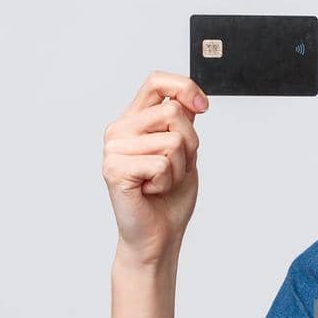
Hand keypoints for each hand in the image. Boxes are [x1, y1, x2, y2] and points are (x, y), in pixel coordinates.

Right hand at [101, 70, 206, 266]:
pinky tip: (151, 191)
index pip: (157, 82)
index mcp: (135, 120)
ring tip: (161, 182)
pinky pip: (162, 163)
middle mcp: (119, 129)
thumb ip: (182, 124)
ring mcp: (114, 148)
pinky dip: (167, 182)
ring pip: (171, 140)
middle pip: (172, 112)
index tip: (203, 107)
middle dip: (189, 145)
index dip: (184, 87)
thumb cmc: (169, 197)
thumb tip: (190, 99)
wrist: (158, 236)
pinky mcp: (115, 169)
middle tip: (173, 169)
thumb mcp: (184, 152)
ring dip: (178, 168)